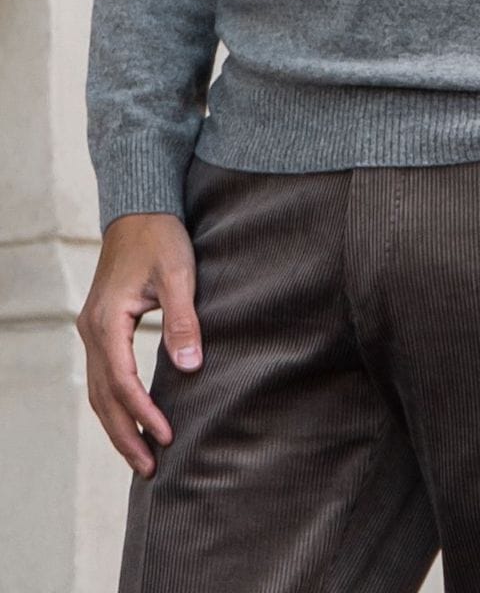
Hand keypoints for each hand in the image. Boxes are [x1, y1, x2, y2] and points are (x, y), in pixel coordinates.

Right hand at [76, 213, 202, 476]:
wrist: (139, 209)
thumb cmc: (160, 237)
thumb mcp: (179, 273)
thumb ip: (182, 320)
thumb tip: (189, 366)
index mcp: (108, 320)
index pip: (122, 381)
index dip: (143, 413)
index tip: (168, 436)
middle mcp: (92, 330)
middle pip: (103, 396)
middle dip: (125, 435)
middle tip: (150, 469)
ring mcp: (92, 329)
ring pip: (99, 390)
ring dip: (118, 425)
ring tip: (141, 457)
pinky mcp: (100, 327)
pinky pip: (103, 376)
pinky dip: (115, 403)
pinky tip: (132, 419)